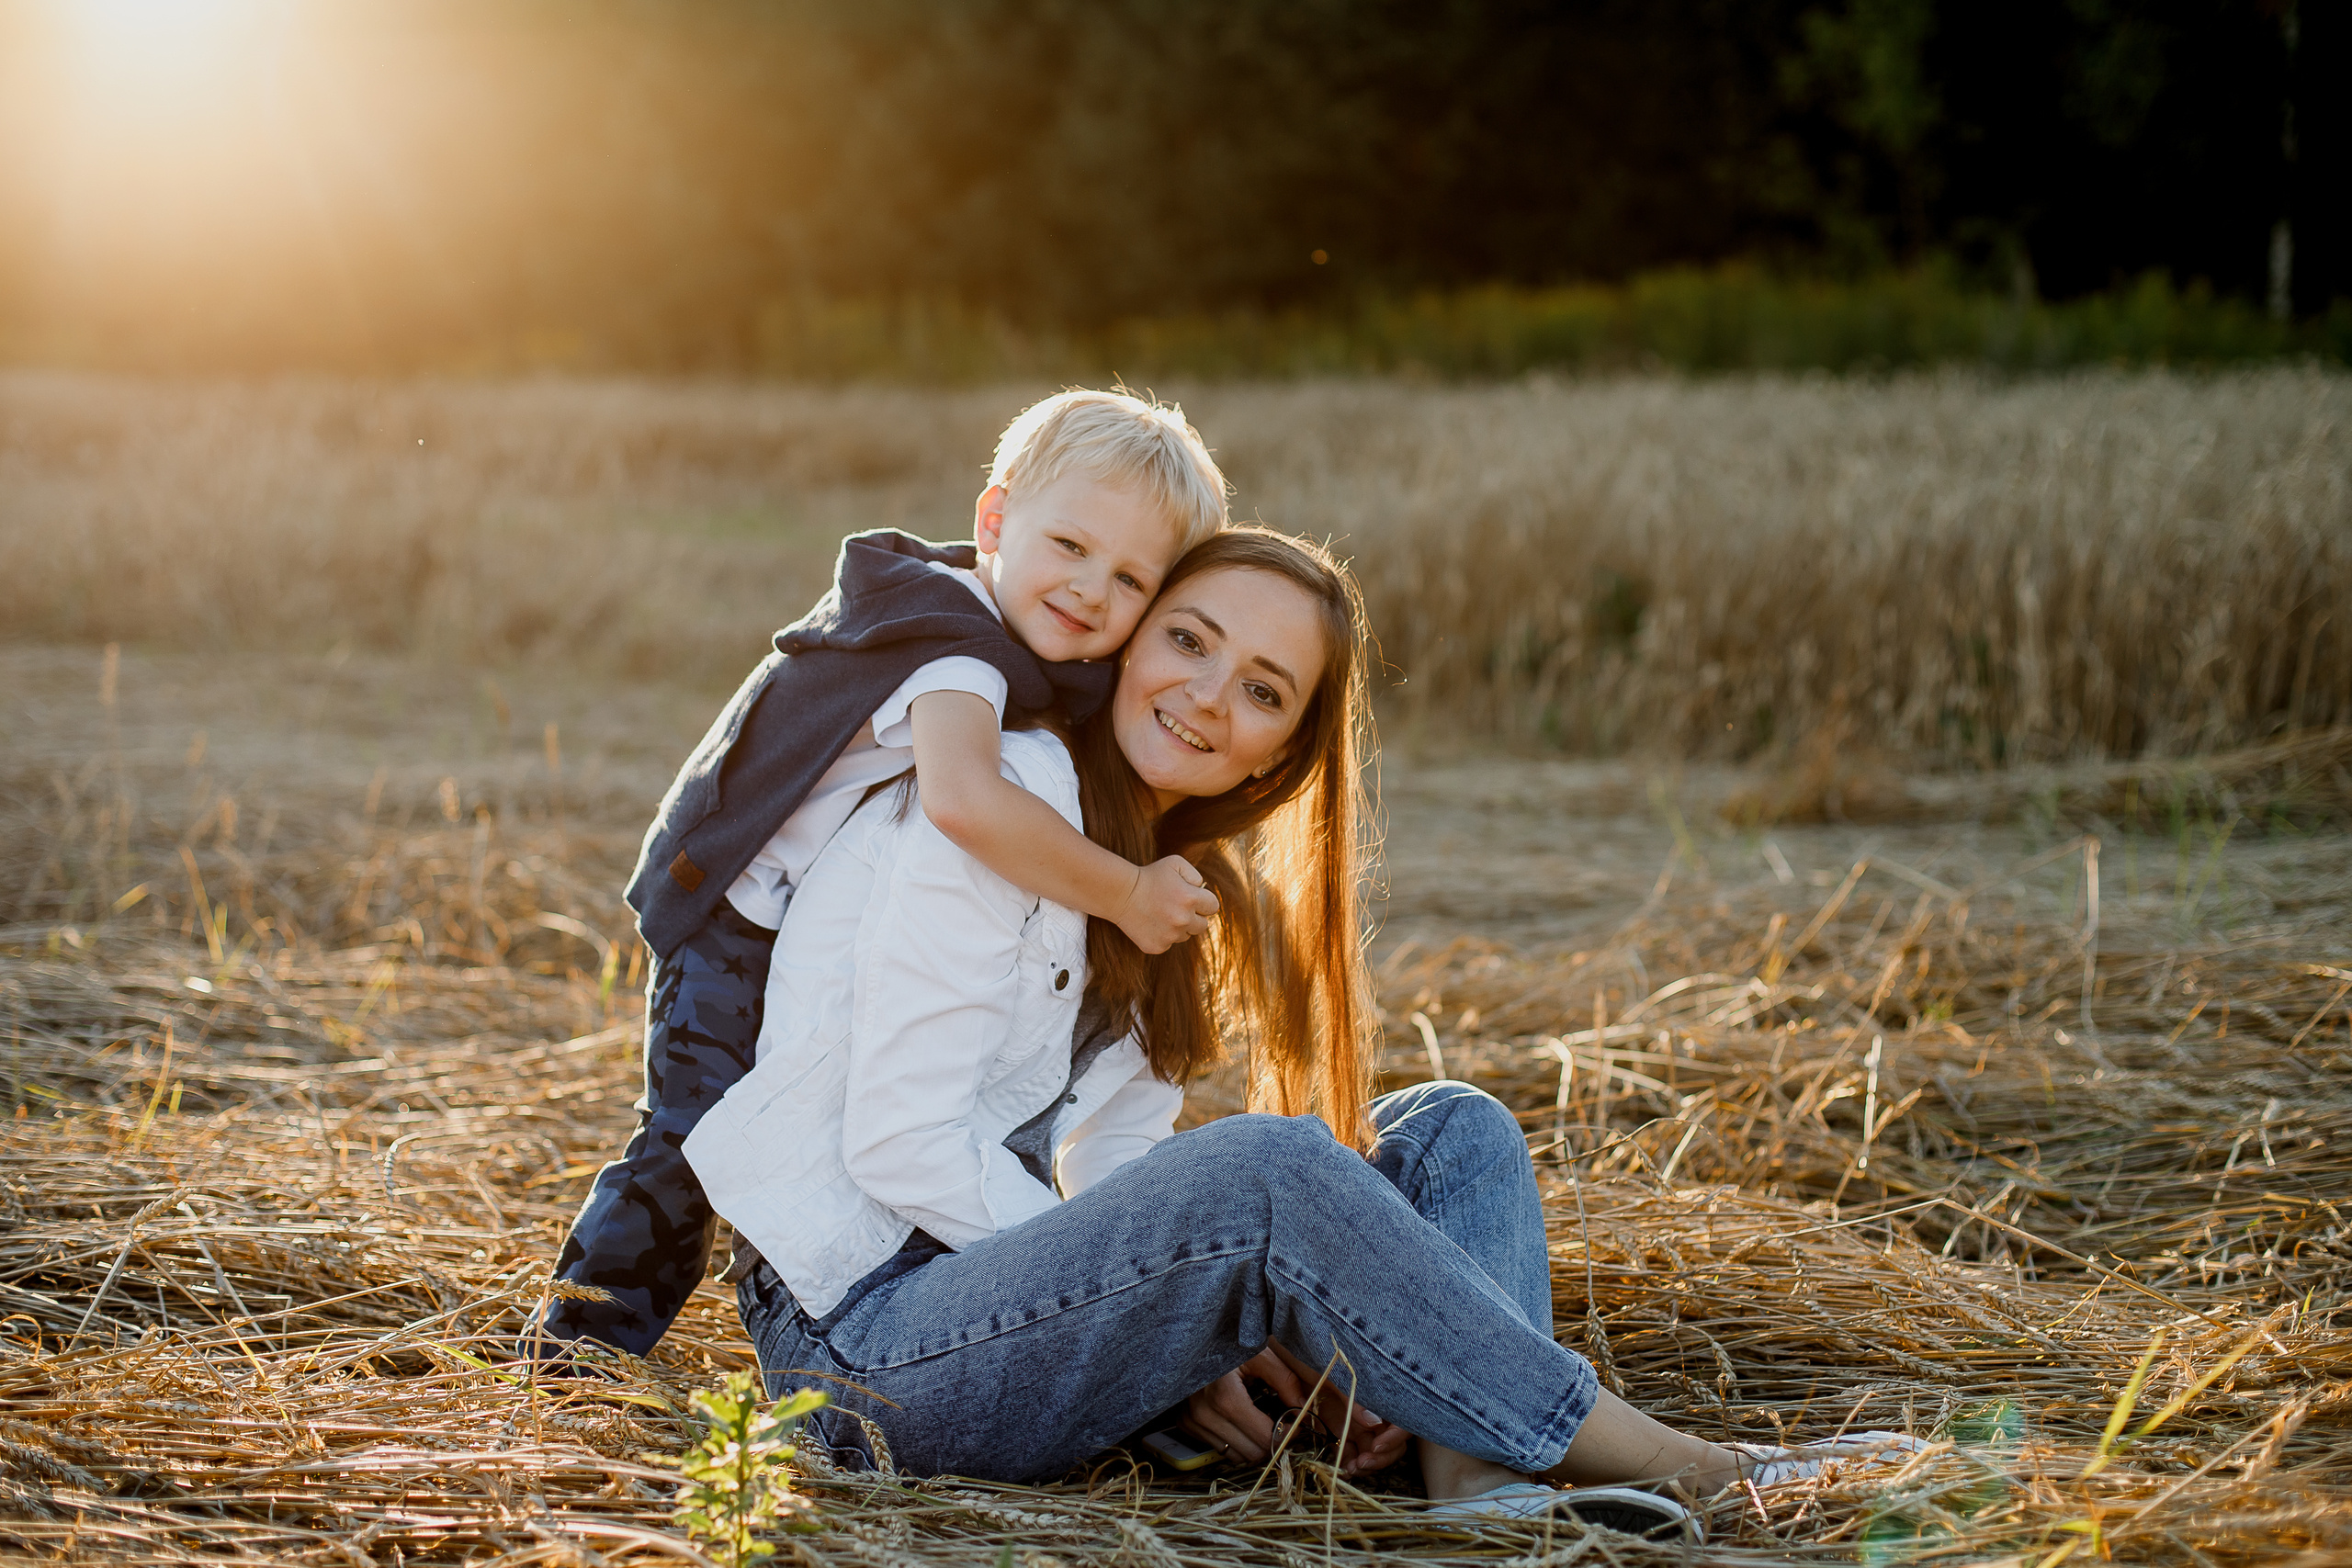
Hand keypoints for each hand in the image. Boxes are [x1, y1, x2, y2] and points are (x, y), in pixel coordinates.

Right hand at [1113, 856, 1218, 954]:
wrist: (1120, 893)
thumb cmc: (1149, 875)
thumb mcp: (1175, 863)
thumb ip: (1196, 875)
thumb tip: (1203, 890)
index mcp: (1191, 898)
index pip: (1213, 907)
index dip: (1204, 902)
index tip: (1194, 899)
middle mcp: (1183, 920)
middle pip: (1203, 925)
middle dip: (1194, 916)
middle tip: (1177, 907)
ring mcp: (1170, 936)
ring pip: (1185, 935)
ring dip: (1179, 927)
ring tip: (1162, 913)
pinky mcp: (1157, 947)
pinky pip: (1169, 943)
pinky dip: (1163, 935)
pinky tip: (1152, 923)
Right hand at [1182, 1346, 1409, 1474]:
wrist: (1189, 1325)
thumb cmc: (1231, 1335)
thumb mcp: (1262, 1351)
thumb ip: (1288, 1379)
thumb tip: (1311, 1409)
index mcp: (1224, 1396)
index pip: (1266, 1440)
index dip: (1288, 1435)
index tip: (1298, 1422)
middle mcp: (1203, 1414)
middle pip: (1253, 1454)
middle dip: (1274, 1442)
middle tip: (1285, 1422)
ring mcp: (1192, 1421)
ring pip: (1236, 1456)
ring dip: (1254, 1443)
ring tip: (1263, 1418)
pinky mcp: (1185, 1424)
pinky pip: (1220, 1448)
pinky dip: (1236, 1438)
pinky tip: (1242, 1417)